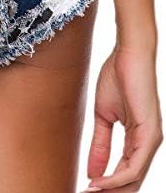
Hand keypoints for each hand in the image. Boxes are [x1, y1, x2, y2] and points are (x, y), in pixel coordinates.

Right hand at [85, 44, 162, 191]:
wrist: (127, 55)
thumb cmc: (117, 79)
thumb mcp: (102, 116)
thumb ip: (100, 144)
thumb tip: (92, 171)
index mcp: (138, 140)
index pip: (125, 173)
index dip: (106, 185)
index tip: (84, 190)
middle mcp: (148, 145)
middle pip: (131, 181)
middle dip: (109, 192)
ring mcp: (152, 140)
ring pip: (134, 178)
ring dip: (111, 190)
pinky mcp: (150, 134)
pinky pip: (135, 166)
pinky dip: (117, 178)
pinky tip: (100, 183)